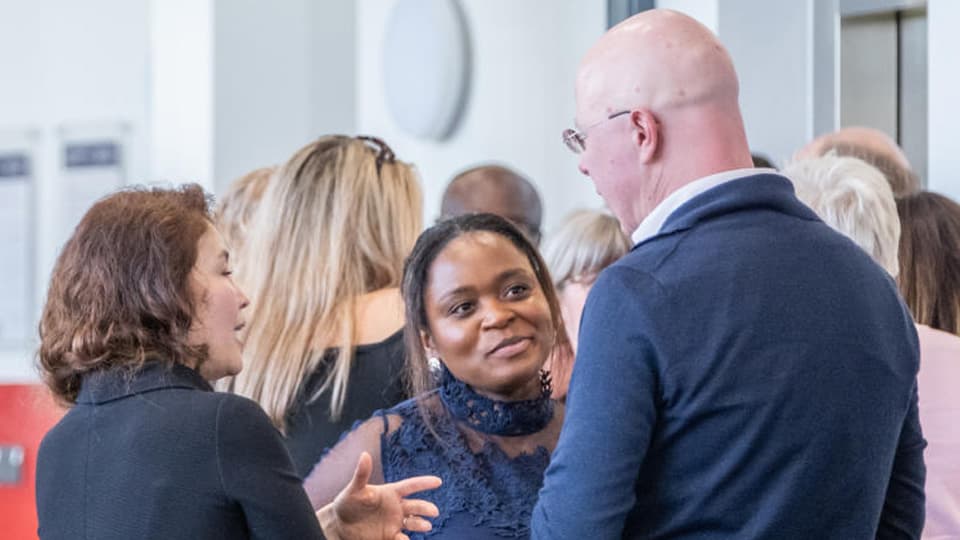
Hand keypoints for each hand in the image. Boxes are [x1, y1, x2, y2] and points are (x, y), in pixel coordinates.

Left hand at [317, 452, 441, 539]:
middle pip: (416, 506)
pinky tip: (404, 539)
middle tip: (434, 512)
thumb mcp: (355, 489)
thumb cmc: (347, 502)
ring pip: (413, 523)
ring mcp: (394, 522)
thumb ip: (362, 474)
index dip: (424, 483)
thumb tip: (365, 454)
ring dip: (420, 524)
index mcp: (391, 492)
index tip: (438, 481)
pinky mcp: (390, 536)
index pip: (411, 485)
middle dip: (426, 508)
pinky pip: (401, 539)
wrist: (340, 524)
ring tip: (425, 526)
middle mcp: (396, 507)